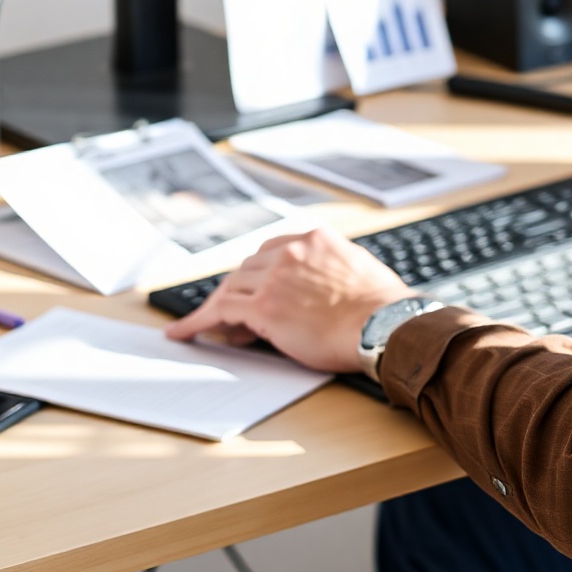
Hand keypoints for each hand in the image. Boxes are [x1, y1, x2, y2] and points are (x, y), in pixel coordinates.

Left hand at [166, 229, 410, 373]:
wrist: (385, 325)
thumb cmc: (380, 308)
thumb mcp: (356, 269)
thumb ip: (329, 268)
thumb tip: (317, 287)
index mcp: (316, 239)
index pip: (269, 251)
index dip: (256, 275)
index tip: (249, 291)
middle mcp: (292, 251)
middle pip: (246, 268)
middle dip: (236, 293)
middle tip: (229, 318)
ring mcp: (276, 277)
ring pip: (230, 287)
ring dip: (218, 308)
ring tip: (207, 329)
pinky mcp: (265, 307)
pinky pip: (220, 311)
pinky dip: (198, 322)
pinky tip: (186, 332)